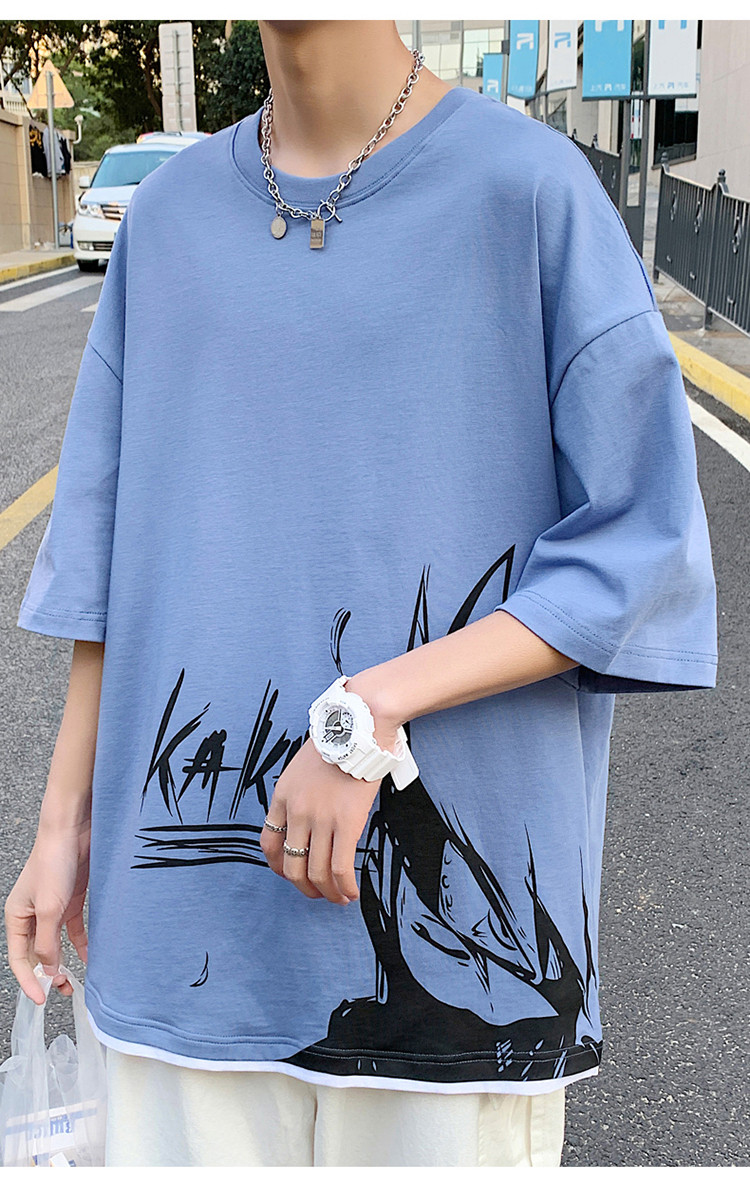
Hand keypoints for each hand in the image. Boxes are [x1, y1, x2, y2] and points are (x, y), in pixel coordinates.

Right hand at [4, 822, 89, 1004]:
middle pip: (37, 953)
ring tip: (75, 981)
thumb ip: (47, 942)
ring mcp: (52, 908)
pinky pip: (73, 930)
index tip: (42, 997)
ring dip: (64, 962)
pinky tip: (90, 957)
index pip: (19, 957)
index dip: (29, 980)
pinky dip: (80, 944)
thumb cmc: (54, 862)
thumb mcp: (50, 909)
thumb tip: (48, 970)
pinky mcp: (71, 900)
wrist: (74, 830)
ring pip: (56, 944)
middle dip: (48, 973)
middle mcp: (32, 914)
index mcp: (17, 916)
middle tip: (62, 990)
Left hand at [260, 738, 381, 905]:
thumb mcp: (304, 767)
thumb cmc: (338, 742)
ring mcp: (320, 819)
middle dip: (304, 887)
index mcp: (283, 796)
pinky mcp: (347, 823)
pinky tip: (352, 893)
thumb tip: (310, 818)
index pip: (269, 842)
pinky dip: (345, 888)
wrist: (359, 727)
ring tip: (339, 898)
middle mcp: (297, 811)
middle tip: (318, 892)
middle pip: (291, 865)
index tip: (291, 874)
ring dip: (327, 893)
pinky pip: (341, 868)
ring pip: (316, 873)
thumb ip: (301, 793)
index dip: (278, 866)